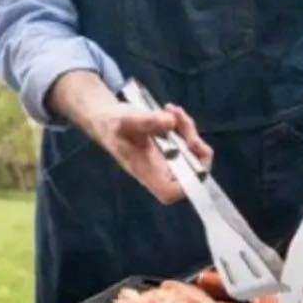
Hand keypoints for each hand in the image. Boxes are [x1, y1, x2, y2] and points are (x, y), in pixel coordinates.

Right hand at [49, 71, 212, 203]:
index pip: (170, 192)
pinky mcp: (170, 147)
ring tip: (172, 111)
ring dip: (189, 130)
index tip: (190, 158)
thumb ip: (146, 122)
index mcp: (146, 171)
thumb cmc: (111, 125)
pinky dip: (184, 125)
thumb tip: (170, 122)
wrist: (106, 118)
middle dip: (196, 147)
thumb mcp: (125, 120)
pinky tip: (170, 110)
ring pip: (192, 154)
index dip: (187, 183)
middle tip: (183, 123)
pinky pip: (187, 141)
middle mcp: (159, 170)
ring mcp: (166, 159)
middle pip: (191, 173)